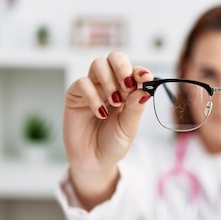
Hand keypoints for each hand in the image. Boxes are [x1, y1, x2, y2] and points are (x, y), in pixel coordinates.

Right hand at [63, 51, 152, 207]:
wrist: (94, 161)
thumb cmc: (113, 143)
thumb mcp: (129, 127)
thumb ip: (135, 107)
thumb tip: (145, 89)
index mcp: (127, 90)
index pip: (133, 71)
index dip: (139, 71)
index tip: (145, 78)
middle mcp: (109, 84)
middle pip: (114, 58)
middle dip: (122, 67)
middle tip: (127, 86)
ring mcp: (92, 88)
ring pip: (98, 64)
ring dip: (109, 81)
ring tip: (115, 102)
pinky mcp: (75, 95)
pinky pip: (83, 83)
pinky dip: (94, 97)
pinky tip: (101, 113)